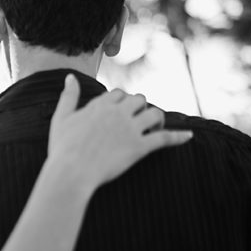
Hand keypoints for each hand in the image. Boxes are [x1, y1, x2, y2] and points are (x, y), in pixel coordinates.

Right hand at [47, 73, 192, 193]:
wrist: (70, 173)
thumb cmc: (62, 149)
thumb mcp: (61, 119)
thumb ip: (68, 97)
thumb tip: (69, 77)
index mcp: (101, 105)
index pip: (119, 94)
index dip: (122, 102)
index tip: (121, 113)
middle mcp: (119, 113)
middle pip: (139, 99)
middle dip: (140, 108)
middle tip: (138, 122)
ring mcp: (130, 129)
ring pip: (154, 114)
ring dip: (157, 119)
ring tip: (154, 129)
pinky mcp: (139, 148)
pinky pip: (164, 139)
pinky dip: (178, 137)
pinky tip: (189, 137)